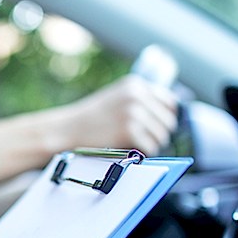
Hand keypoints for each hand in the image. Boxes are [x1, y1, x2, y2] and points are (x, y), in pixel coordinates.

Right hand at [52, 74, 178, 155]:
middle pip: (168, 121)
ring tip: (137, 146)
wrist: (67, 129)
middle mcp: (137, 96)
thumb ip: (139, 100)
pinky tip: (132, 151)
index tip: (159, 127)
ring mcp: (134, 113)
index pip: (169, 102)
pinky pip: (151, 147)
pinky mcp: (130, 131)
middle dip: (159, 134)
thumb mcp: (116, 98)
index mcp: (136, 85)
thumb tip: (169, 114)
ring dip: (153, 145)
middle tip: (146, 141)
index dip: (166, 117)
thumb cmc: (91, 118)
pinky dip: (144, 153)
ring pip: (162, 136)